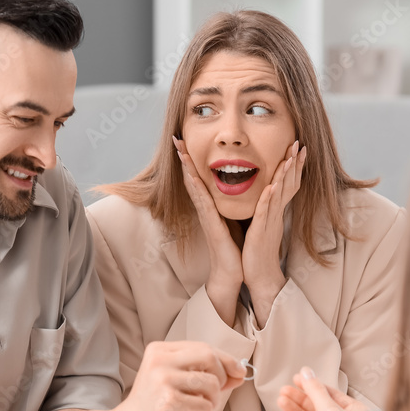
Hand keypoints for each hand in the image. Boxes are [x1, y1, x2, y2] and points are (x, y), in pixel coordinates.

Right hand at [115, 340, 251, 410]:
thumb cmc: (153, 407)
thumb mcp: (175, 381)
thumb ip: (202, 372)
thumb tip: (238, 371)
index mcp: (160, 350)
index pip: (203, 347)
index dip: (226, 360)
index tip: (238, 372)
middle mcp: (159, 360)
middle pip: (209, 357)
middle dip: (221, 377)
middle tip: (213, 395)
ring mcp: (162, 379)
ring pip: (211, 383)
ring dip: (213, 401)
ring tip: (200, 410)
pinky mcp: (168, 401)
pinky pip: (205, 405)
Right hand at [173, 135, 244, 325]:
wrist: (231, 271)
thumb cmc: (233, 246)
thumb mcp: (232, 219)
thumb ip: (228, 204)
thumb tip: (233, 189)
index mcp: (211, 206)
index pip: (200, 178)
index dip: (192, 160)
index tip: (187, 142)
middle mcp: (205, 209)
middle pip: (191, 178)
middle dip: (184, 158)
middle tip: (176, 139)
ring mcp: (206, 217)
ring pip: (194, 188)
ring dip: (187, 169)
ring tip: (181, 152)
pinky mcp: (211, 226)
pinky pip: (205, 204)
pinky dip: (198, 189)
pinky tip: (194, 177)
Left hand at [243, 140, 305, 326]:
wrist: (260, 276)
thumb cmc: (259, 251)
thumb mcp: (264, 225)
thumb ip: (267, 209)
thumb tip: (268, 194)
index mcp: (275, 211)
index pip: (288, 184)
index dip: (294, 166)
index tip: (299, 148)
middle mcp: (276, 213)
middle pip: (288, 184)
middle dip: (294, 163)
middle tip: (300, 143)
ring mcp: (270, 221)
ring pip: (280, 193)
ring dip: (285, 175)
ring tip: (291, 156)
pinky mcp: (261, 231)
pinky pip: (265, 212)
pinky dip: (269, 199)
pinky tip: (271, 186)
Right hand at [277, 367, 369, 410]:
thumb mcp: (330, 409)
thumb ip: (315, 391)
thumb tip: (307, 373)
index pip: (330, 393)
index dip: (312, 385)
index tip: (298, 379)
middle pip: (318, 406)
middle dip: (299, 398)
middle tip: (285, 390)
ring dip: (295, 409)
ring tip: (282, 400)